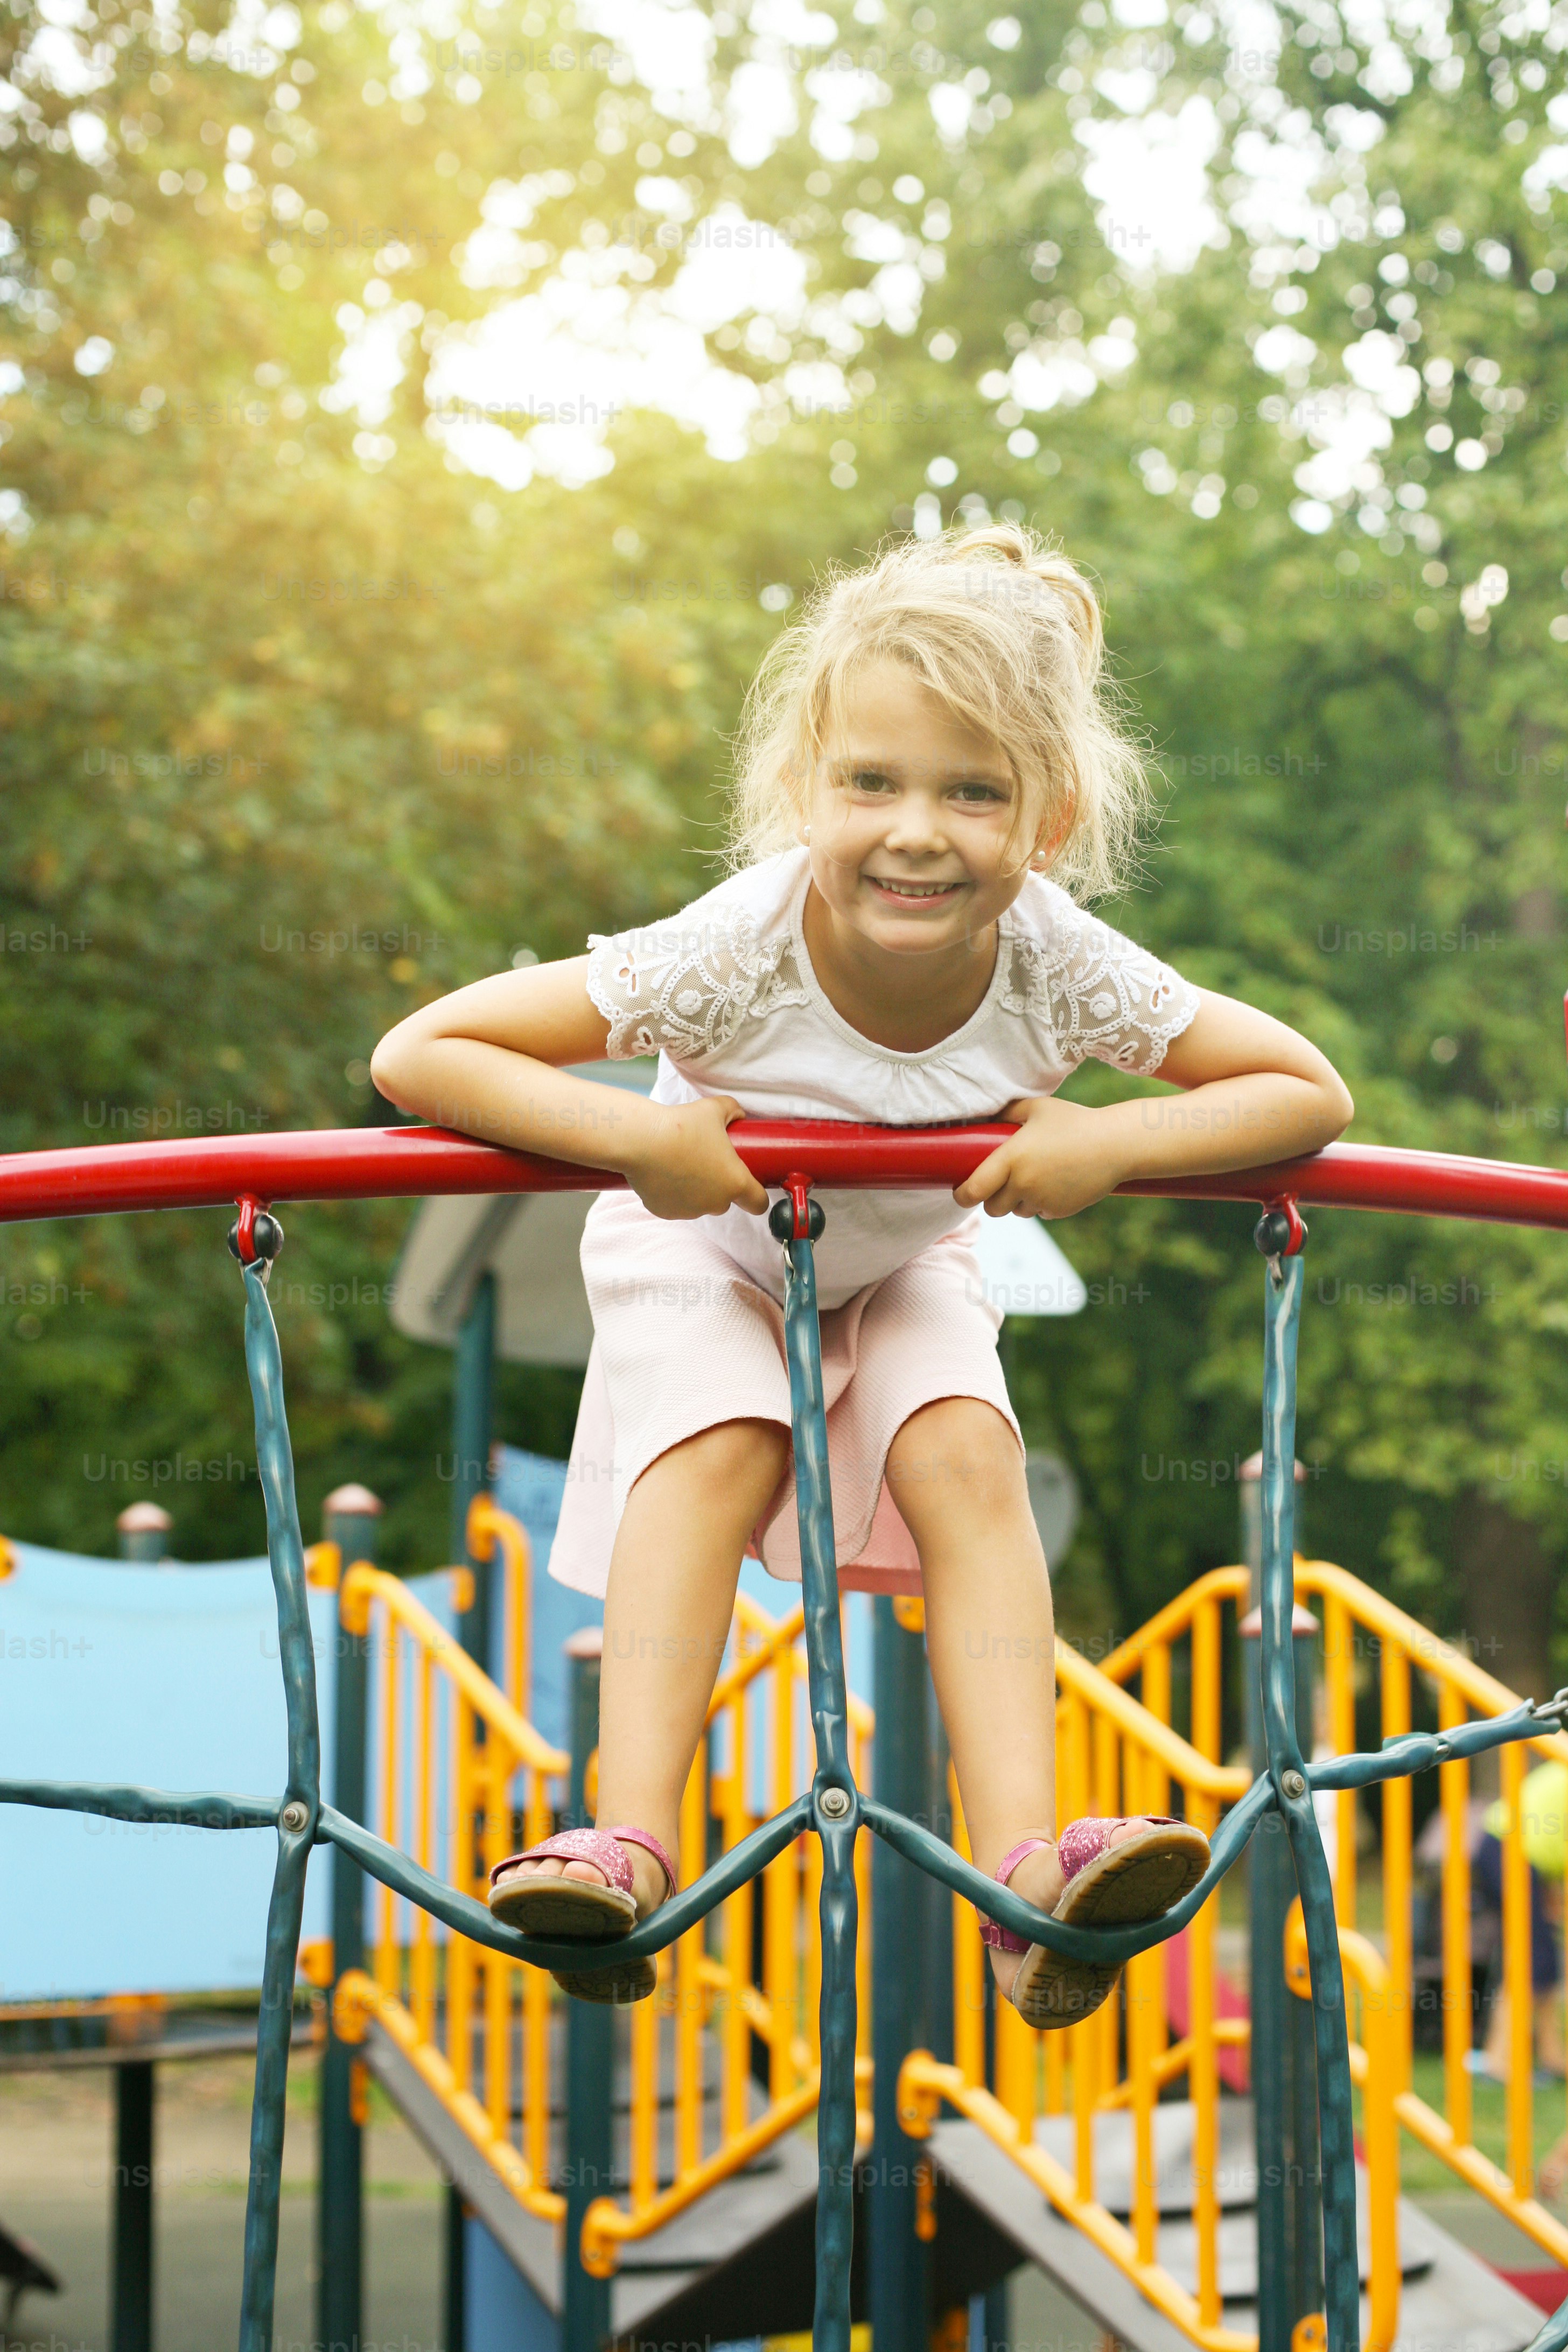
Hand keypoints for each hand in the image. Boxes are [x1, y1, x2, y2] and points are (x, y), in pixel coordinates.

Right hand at [621, 1095, 769, 1221]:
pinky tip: (665, 1173)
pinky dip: (673, 1194)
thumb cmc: (682, 1125)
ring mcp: (690, 1211)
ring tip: (682, 1164)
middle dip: (720, 1186)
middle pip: (727, 1201)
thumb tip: (738, 1114)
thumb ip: (732, 1110)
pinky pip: (675, 1205)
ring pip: (700, 1204)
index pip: (758, 1203)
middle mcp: (716, 1203)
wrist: (642, 1141)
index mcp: (735, 1182)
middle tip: (707, 1162)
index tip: (751, 1186)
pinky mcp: (666, 1212)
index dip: (758, 1196)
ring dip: (697, 1191)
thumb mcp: (715, 1109)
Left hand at [953, 1094, 1133, 1220]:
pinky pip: (1040, 1213)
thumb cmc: (1075, 1121)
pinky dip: (1041, 1204)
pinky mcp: (1059, 1211)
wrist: (1116, 1145)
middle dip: (992, 1198)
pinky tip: (1056, 1182)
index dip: (962, 1195)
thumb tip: (986, 1118)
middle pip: (992, 1208)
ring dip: (1018, 1200)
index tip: (960, 1191)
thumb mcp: (1038, 1108)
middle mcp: (1023, 1184)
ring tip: (1035, 1177)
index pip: (973, 1190)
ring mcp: (1042, 1201)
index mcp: (1012, 1158)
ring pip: (1017, 1211)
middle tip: (1000, 1182)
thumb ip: (1007, 1112)